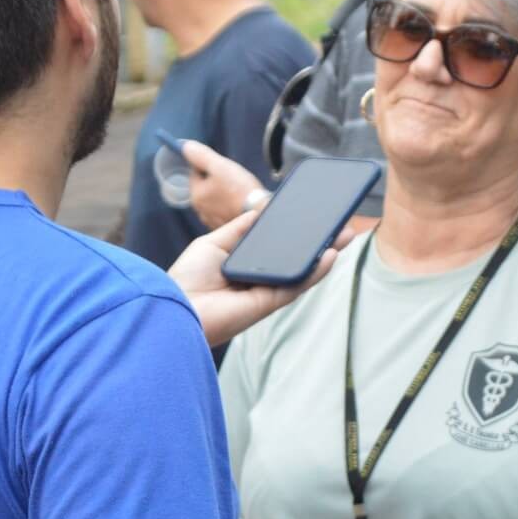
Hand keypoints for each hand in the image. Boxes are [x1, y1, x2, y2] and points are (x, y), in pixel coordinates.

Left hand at [167, 209, 350, 346]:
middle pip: (296, 261)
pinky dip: (315, 271)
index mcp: (246, 269)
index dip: (296, 236)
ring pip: (302, 273)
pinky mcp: (267, 304)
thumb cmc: (187, 279)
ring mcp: (265, 293)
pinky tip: (330, 255)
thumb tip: (261, 212)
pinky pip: (296, 286)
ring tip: (344, 235)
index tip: (313, 218)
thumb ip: (239, 230)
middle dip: (319, 244)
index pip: (278, 250)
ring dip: (325, 255)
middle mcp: (258, 282)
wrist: (174, 306)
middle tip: (340, 226)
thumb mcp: (213, 244)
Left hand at [181, 139, 263, 230]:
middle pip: (205, 187)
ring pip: (215, 199)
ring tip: (239, 191)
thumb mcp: (220, 166)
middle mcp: (200, 211)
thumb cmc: (241, 190)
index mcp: (196, 195)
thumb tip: (184, 146)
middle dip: (217, 180)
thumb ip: (201, 155)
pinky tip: (241, 203)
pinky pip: (224, 211)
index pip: (195, 173)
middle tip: (234, 179)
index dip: (209, 166)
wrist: (261, 214)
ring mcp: (213, 221)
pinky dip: (230, 206)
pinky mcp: (225, 226)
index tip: (223, 167)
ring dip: (224, 193)